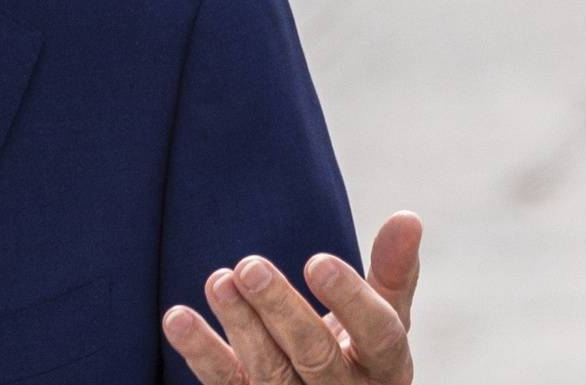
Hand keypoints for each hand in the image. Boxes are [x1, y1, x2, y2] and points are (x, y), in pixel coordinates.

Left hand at [161, 211, 421, 384]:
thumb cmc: (360, 354)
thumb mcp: (383, 317)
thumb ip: (392, 272)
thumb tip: (407, 216)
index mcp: (387, 369)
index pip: (379, 337)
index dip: (350, 301)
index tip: (316, 261)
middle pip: (315, 356)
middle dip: (280, 310)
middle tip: (250, 265)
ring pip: (270, 373)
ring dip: (240, 326)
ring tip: (218, 280)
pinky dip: (202, 353)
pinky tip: (177, 318)